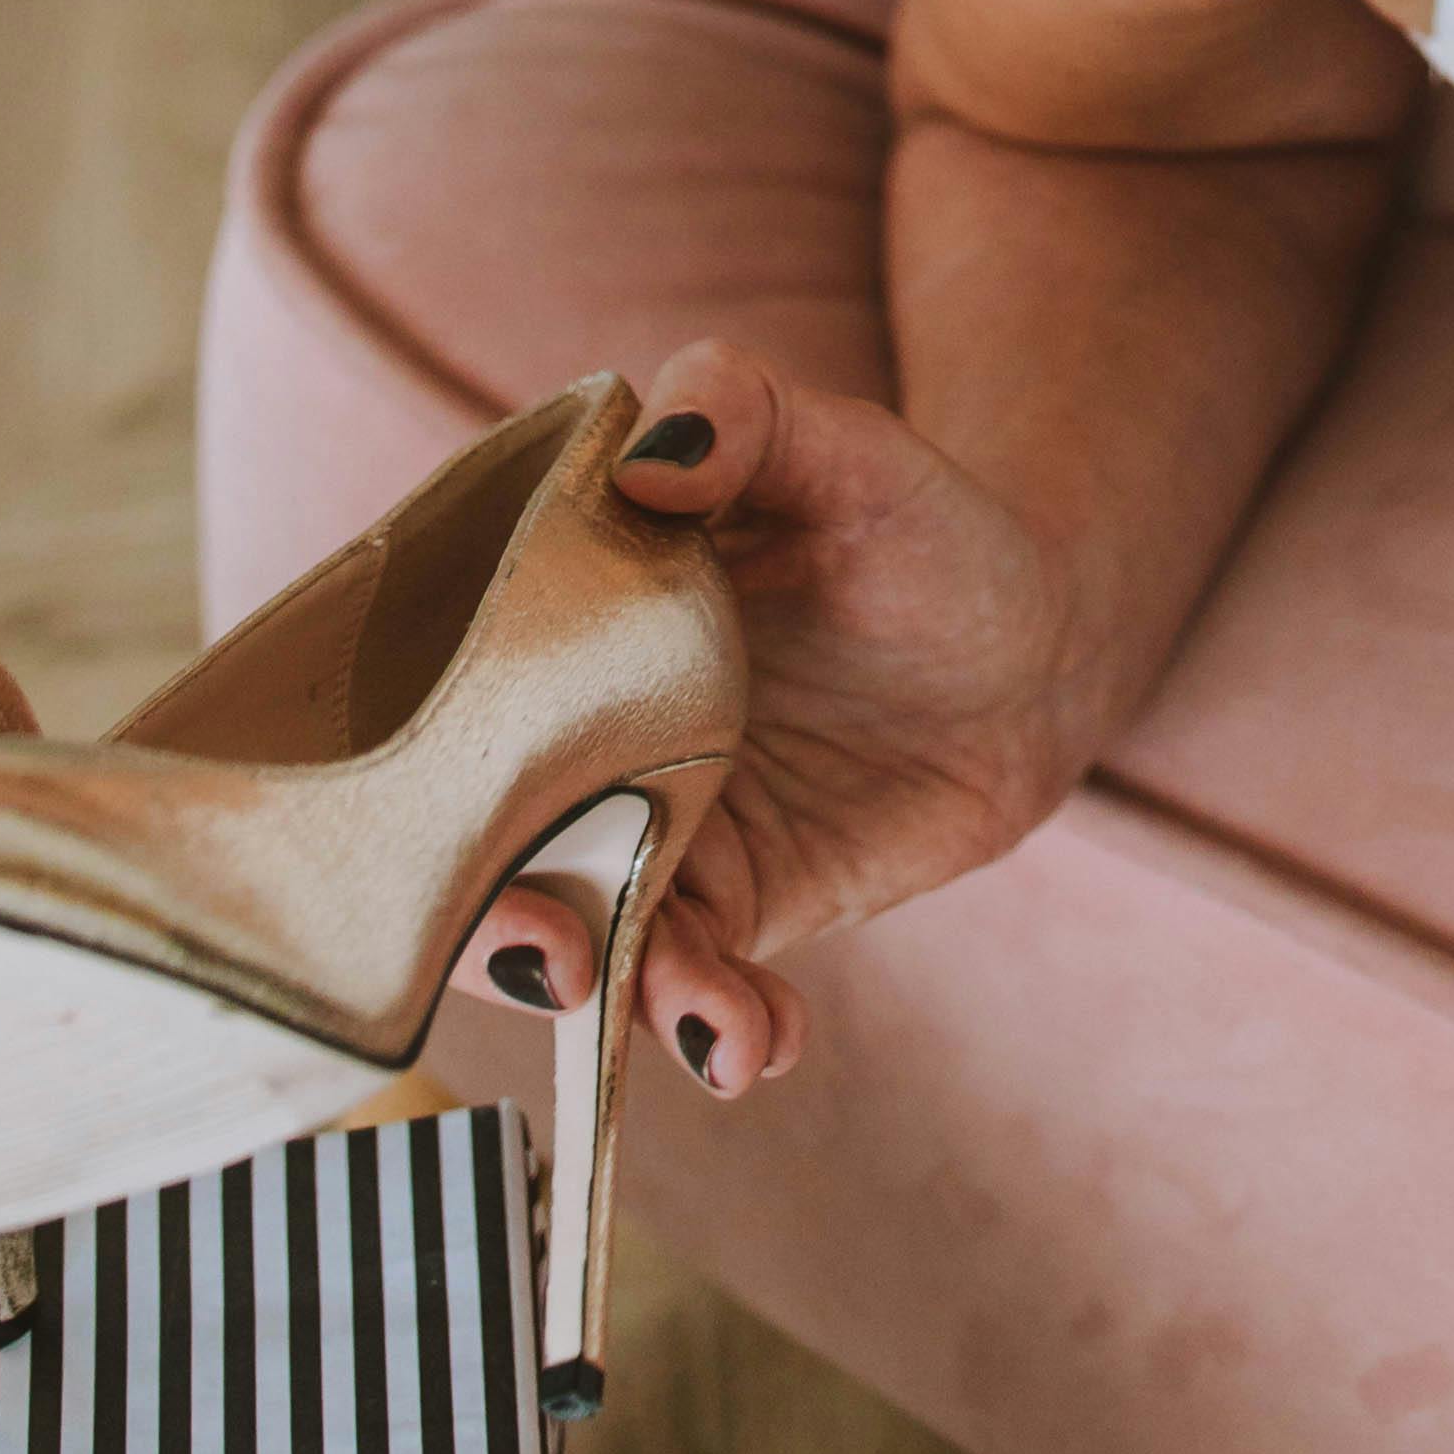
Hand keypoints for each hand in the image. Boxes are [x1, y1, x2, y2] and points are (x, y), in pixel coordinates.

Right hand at [455, 341, 1092, 1100]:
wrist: (1035, 641)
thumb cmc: (923, 525)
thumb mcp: (848, 445)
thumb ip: (748, 412)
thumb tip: (655, 455)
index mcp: (568, 619)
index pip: (446, 699)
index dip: (417, 775)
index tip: (445, 834)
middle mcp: (586, 739)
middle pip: (488, 853)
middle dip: (498, 929)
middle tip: (559, 961)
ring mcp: (656, 831)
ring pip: (588, 940)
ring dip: (622, 1000)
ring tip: (708, 1018)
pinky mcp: (737, 907)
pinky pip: (693, 991)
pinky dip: (716, 1032)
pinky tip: (758, 1041)